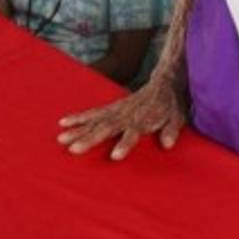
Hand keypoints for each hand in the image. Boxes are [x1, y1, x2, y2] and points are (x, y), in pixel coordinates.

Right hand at [57, 78, 184, 160]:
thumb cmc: (171, 105)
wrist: (165, 82)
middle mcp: (127, 115)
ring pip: (95, 120)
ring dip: (78, 129)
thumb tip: (167, 144)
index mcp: (144, 119)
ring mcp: (117, 110)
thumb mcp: (178, 117)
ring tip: (61, 139)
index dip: (124, 144)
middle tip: (73, 150)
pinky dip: (78, 117)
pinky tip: (63, 122)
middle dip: (90, 139)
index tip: (114, 156)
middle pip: (107, 128)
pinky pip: (92, 113)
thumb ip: (172, 130)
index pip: (133, 133)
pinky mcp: (111, 108)